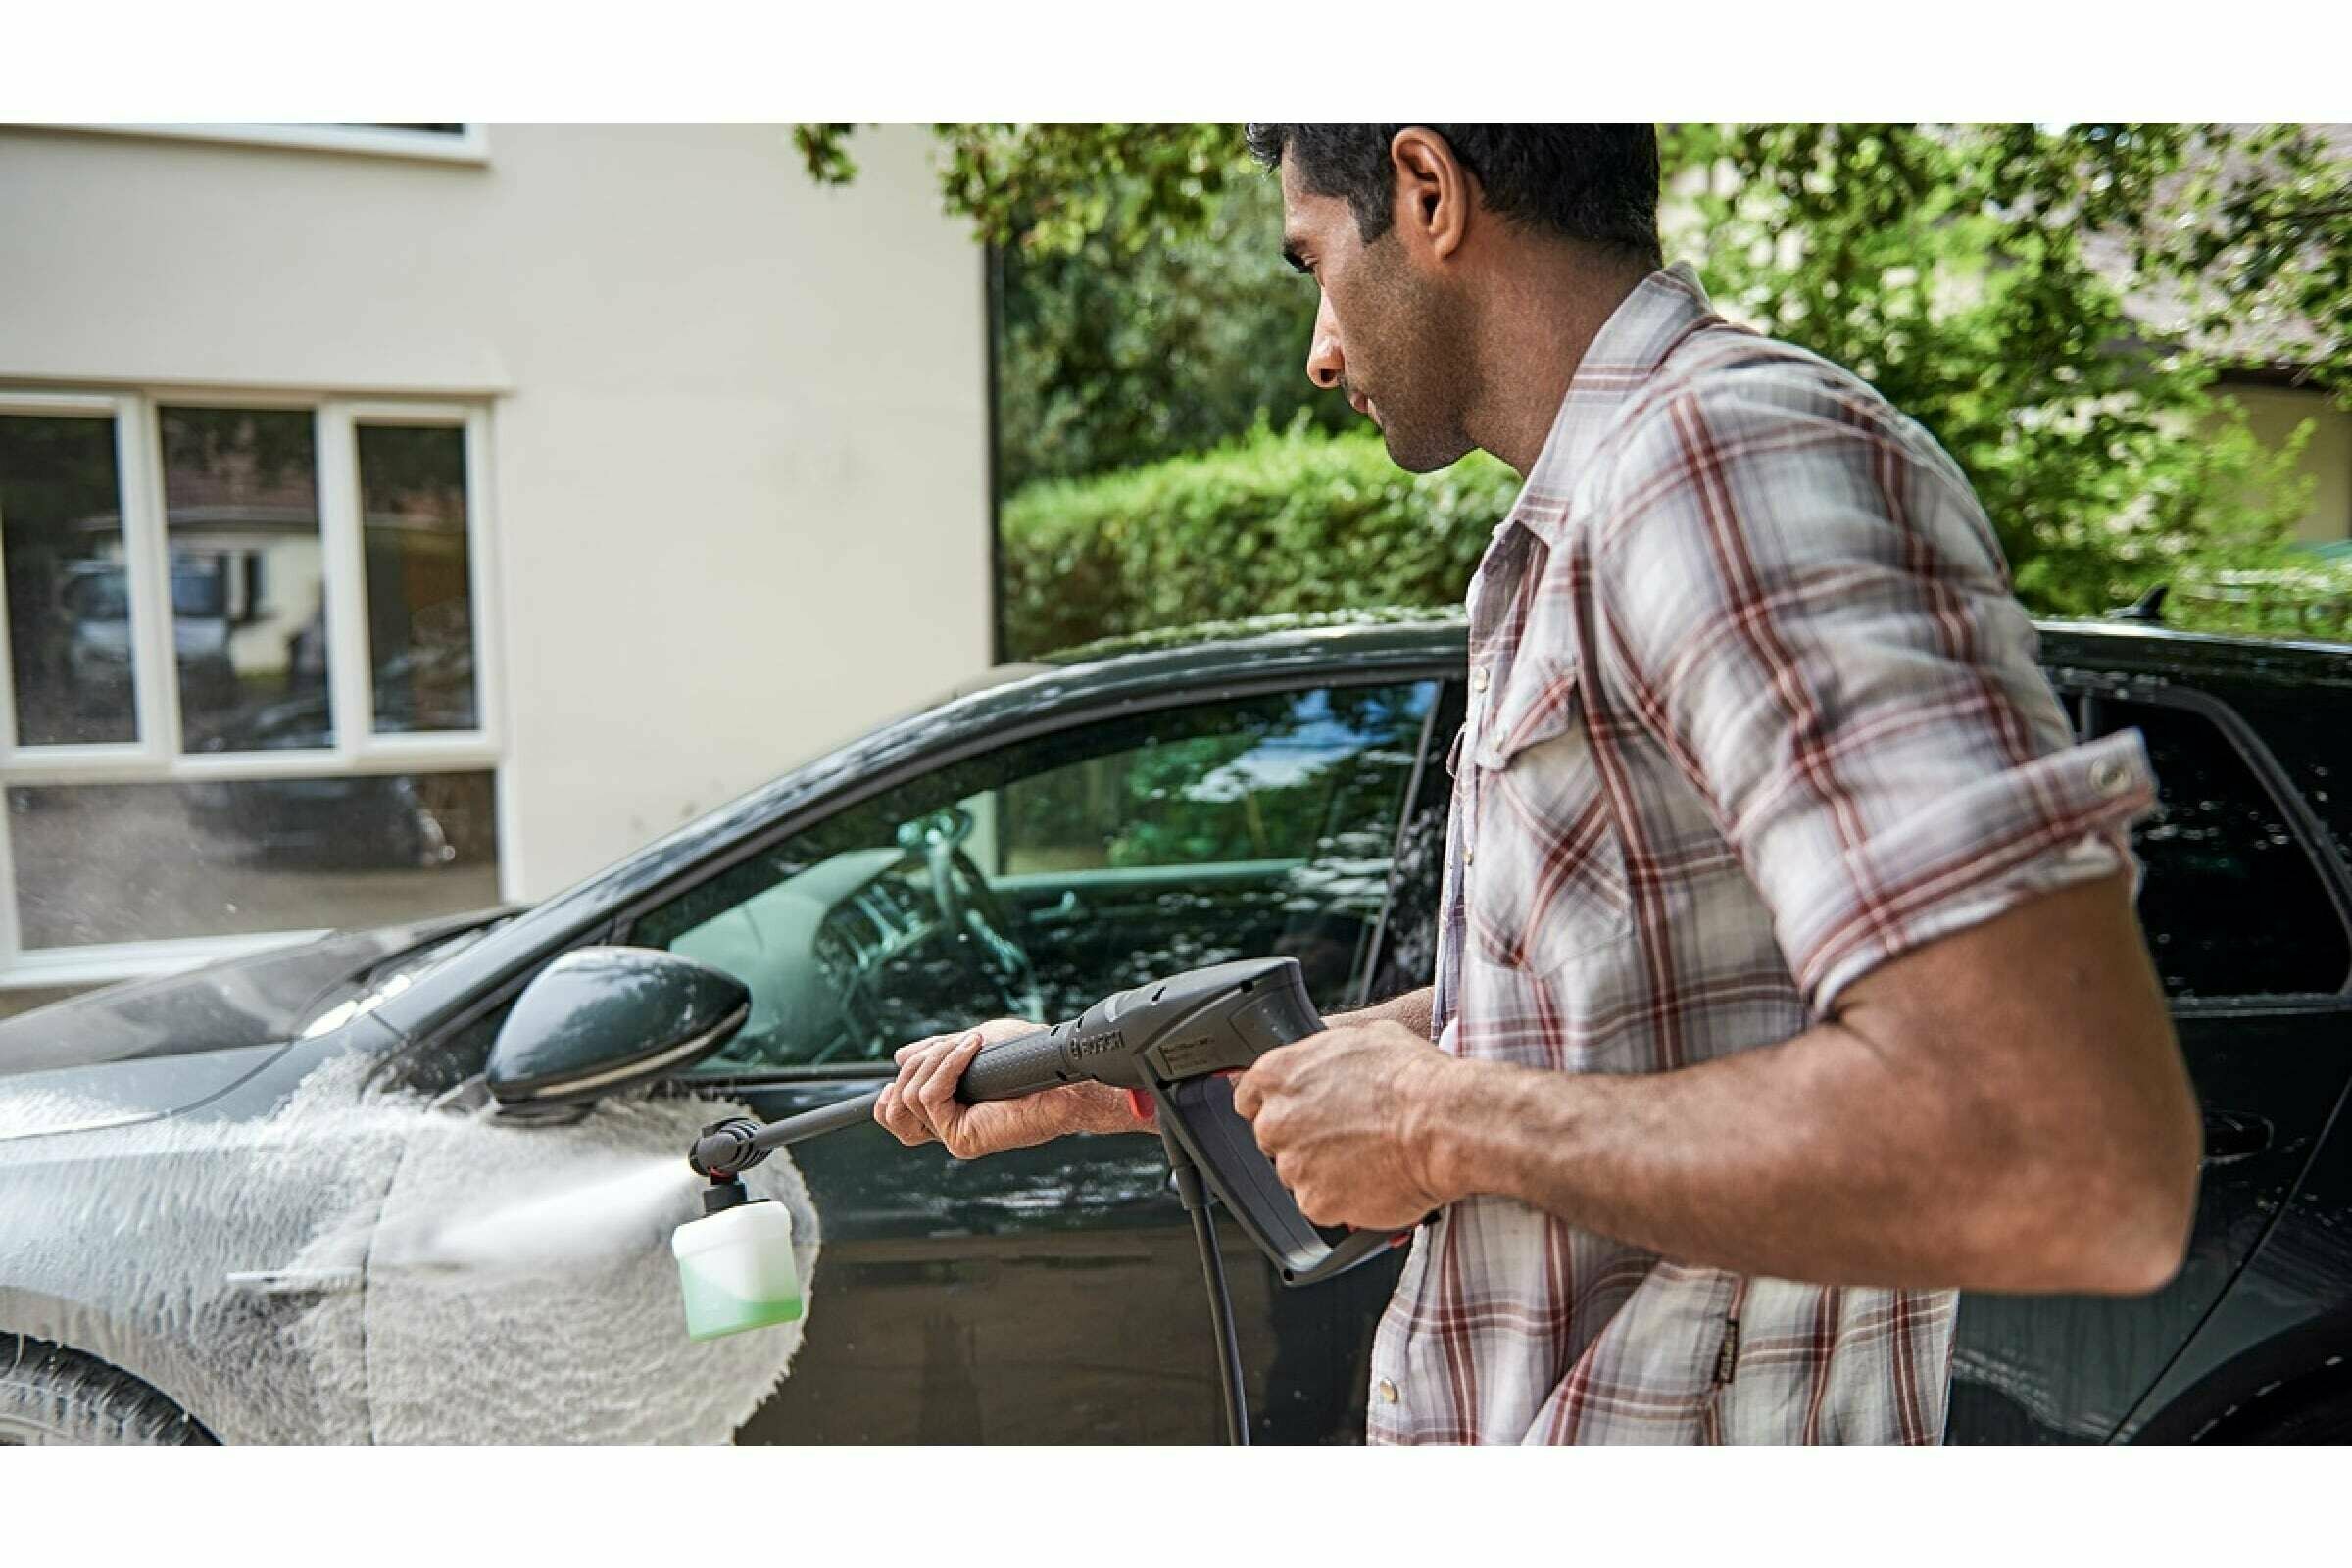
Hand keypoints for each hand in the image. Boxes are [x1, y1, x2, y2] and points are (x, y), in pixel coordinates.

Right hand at [875, 1018, 1146, 1159]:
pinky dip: (948, 1065)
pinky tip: (972, 1050)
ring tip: (968, 1046)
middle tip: (949, 1047)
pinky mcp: (964, 1140)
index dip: (886, 1095)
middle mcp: (946, 1128)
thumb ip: (937, 1054)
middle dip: (911, 1068)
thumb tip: (899, 1058)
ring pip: (908, 1099)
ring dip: (934, 1060)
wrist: (1062, 1077)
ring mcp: (954, 1136)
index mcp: (947, 1110)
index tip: (902, 1067)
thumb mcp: (972, 1046)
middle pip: (890, 1112)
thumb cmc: (1028, 1060)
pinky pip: (932, 1098)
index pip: (893, 1116)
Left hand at [1231, 1019, 1460, 1229]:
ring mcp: (1293, 1165)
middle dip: (1303, 1139)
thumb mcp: (1363, 1037)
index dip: (1275, 1106)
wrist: (1443, 1123)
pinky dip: (1343, 1199)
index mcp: (1278, 1074)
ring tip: (1368, 1157)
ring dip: (1325, 1171)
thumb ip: (1324, 1055)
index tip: (1295, 1113)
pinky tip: (1373, 1180)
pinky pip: (1322, 1205)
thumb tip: (1322, 1062)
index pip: (1249, 1097)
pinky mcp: (1316, 1203)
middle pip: (1274, 1138)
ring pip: (1299, 1174)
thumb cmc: (1413, 1078)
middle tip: (1346, 1136)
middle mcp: (1276, 1120)